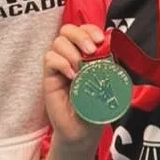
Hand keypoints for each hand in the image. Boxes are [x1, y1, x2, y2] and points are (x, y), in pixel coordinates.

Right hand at [43, 24, 106, 150]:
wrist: (84, 130)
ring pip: (58, 42)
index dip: (90, 29)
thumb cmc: (96, 106)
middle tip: (91, 50)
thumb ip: (108, 64)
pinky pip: (49, 59)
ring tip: (81, 68)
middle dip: (80, 36)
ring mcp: (59, 65)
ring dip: (71, 51)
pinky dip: (61, 63)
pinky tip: (72, 76)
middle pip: (67, 29)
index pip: (83, 29)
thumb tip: (110, 47)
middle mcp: (71, 55)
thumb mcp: (108, 82)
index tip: (100, 39)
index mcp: (86, 52)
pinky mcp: (49, 77)